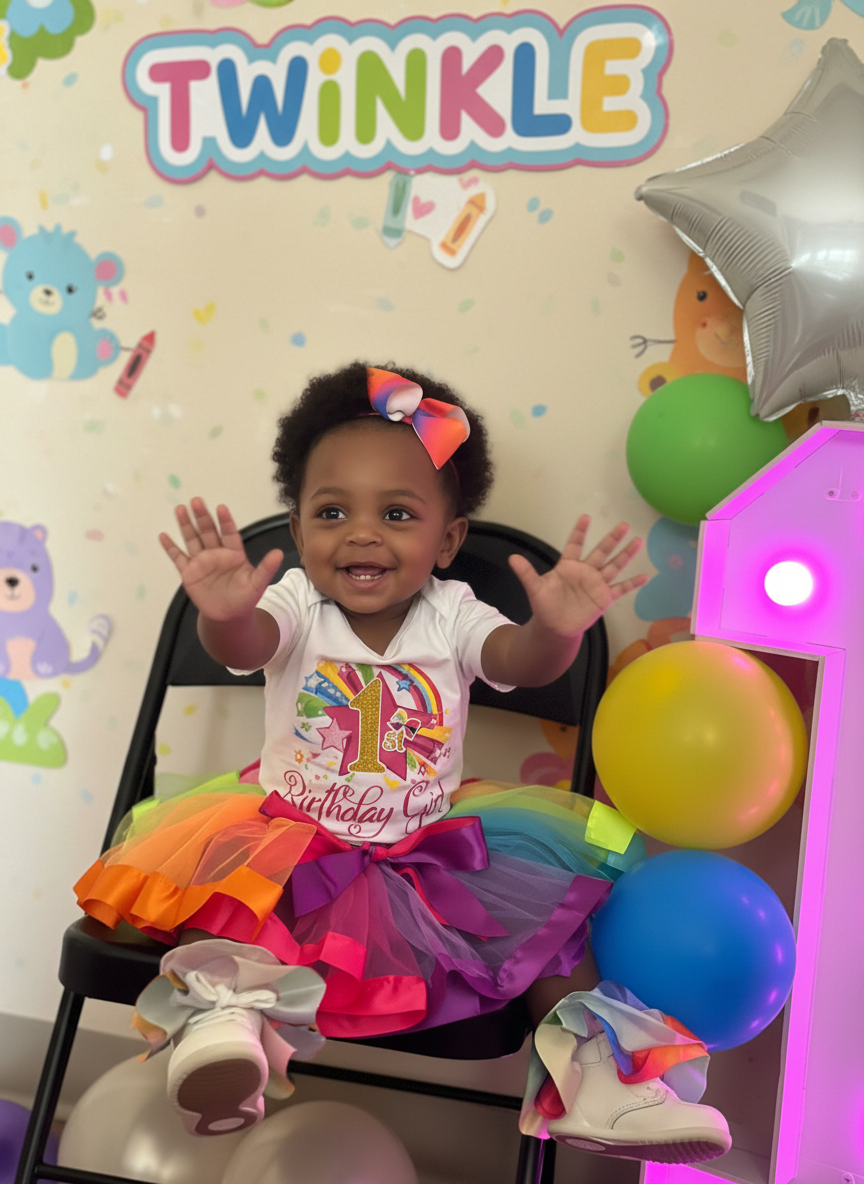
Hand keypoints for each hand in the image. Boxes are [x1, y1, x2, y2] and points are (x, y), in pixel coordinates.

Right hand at [159, 498, 282, 621]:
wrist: (229, 615)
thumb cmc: (245, 597)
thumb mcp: (258, 583)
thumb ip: (266, 568)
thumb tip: (280, 553)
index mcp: (233, 553)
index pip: (229, 533)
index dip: (225, 521)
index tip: (221, 508)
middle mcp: (216, 553)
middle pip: (208, 531)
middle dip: (202, 516)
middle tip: (196, 500)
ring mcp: (201, 561)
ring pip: (192, 539)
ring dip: (186, 525)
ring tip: (180, 509)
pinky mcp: (189, 572)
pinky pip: (178, 558)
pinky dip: (170, 548)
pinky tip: (163, 536)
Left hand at [508, 515, 646, 638]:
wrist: (555, 628)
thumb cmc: (545, 606)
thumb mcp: (534, 588)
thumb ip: (526, 573)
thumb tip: (512, 558)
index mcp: (568, 566)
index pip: (575, 545)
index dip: (580, 532)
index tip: (586, 517)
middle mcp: (585, 571)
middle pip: (601, 551)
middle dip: (612, 538)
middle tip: (623, 524)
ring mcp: (596, 584)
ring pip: (614, 566)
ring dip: (626, 554)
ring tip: (638, 540)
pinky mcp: (604, 598)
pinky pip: (621, 589)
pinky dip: (632, 583)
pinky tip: (645, 576)